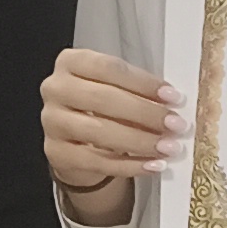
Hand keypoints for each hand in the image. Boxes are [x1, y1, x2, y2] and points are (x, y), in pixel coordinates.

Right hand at [40, 47, 178, 227]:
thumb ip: (137, 91)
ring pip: (100, 131)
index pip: (109, 68)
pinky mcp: (56, 153)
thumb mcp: (115, 89)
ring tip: (168, 147)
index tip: (172, 96)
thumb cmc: (100, 108)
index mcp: (71, 62)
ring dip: (140, 141)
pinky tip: (153, 164)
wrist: (76, 143)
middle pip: (103, 98)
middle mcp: (56, 89)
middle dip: (145, 113)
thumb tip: (171, 103)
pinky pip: (97, 161)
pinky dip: (130, 165)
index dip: (143, 83)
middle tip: (174, 124)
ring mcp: (52, 122)